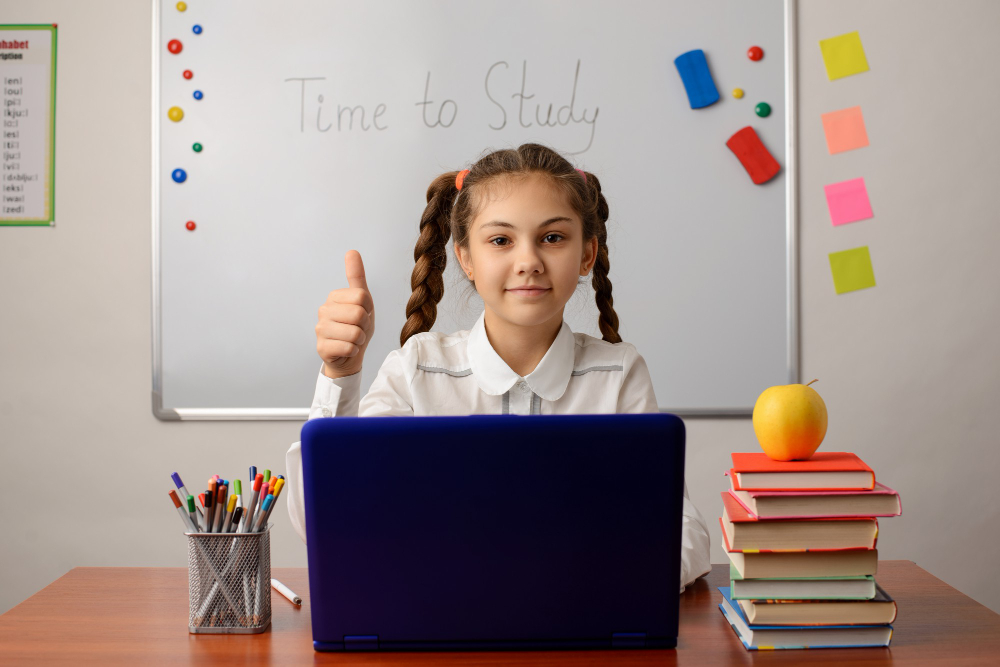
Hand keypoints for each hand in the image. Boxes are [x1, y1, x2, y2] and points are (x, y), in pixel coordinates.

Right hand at [316, 250, 374, 378]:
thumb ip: (357, 276)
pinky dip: (353, 351)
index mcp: (334, 297)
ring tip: (352, 339)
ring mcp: (320, 329)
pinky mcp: (321, 347)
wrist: (350, 354)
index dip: (368, 309)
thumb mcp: (362, 300)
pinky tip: (346, 349)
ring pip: (354, 333)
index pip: (362, 297)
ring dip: (359, 339)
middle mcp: (323, 310)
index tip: (363, 314)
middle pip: (359, 314)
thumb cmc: (357, 326)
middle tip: (358, 329)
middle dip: (364, 326)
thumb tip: (352, 251)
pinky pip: (348, 347)